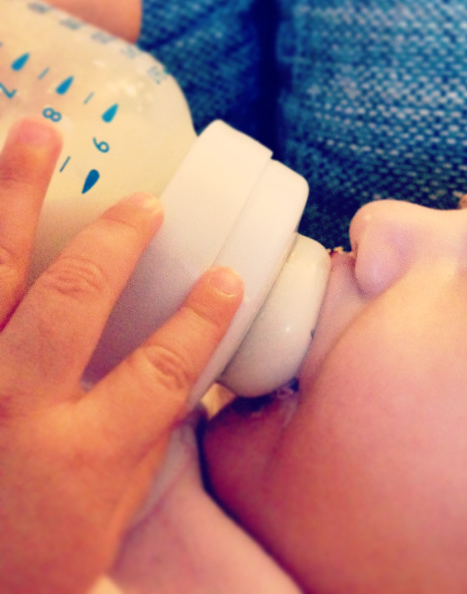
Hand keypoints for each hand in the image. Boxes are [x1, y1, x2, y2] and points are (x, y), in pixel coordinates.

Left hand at [0, 118, 242, 593]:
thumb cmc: (36, 559)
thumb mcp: (114, 508)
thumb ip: (147, 436)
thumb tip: (178, 377)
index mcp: (84, 449)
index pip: (164, 366)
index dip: (203, 317)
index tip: (228, 277)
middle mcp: (16, 406)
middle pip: (74, 296)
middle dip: (118, 241)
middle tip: (146, 204)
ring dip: (16, 194)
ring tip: (38, 133)